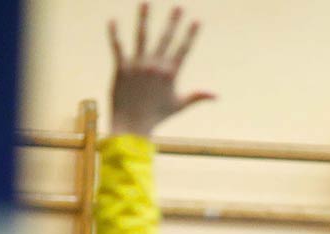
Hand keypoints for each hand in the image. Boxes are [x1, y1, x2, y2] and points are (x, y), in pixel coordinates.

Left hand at [108, 4, 214, 138]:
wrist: (132, 125)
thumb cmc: (156, 116)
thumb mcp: (179, 105)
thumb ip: (197, 96)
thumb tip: (217, 95)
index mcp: (170, 73)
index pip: (183, 49)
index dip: (190, 34)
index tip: (197, 20)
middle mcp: (155, 66)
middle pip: (165, 38)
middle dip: (173, 21)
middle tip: (179, 6)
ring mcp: (138, 65)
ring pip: (142, 37)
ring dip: (144, 18)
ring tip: (146, 2)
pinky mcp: (122, 68)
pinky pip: (118, 47)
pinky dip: (114, 34)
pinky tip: (112, 20)